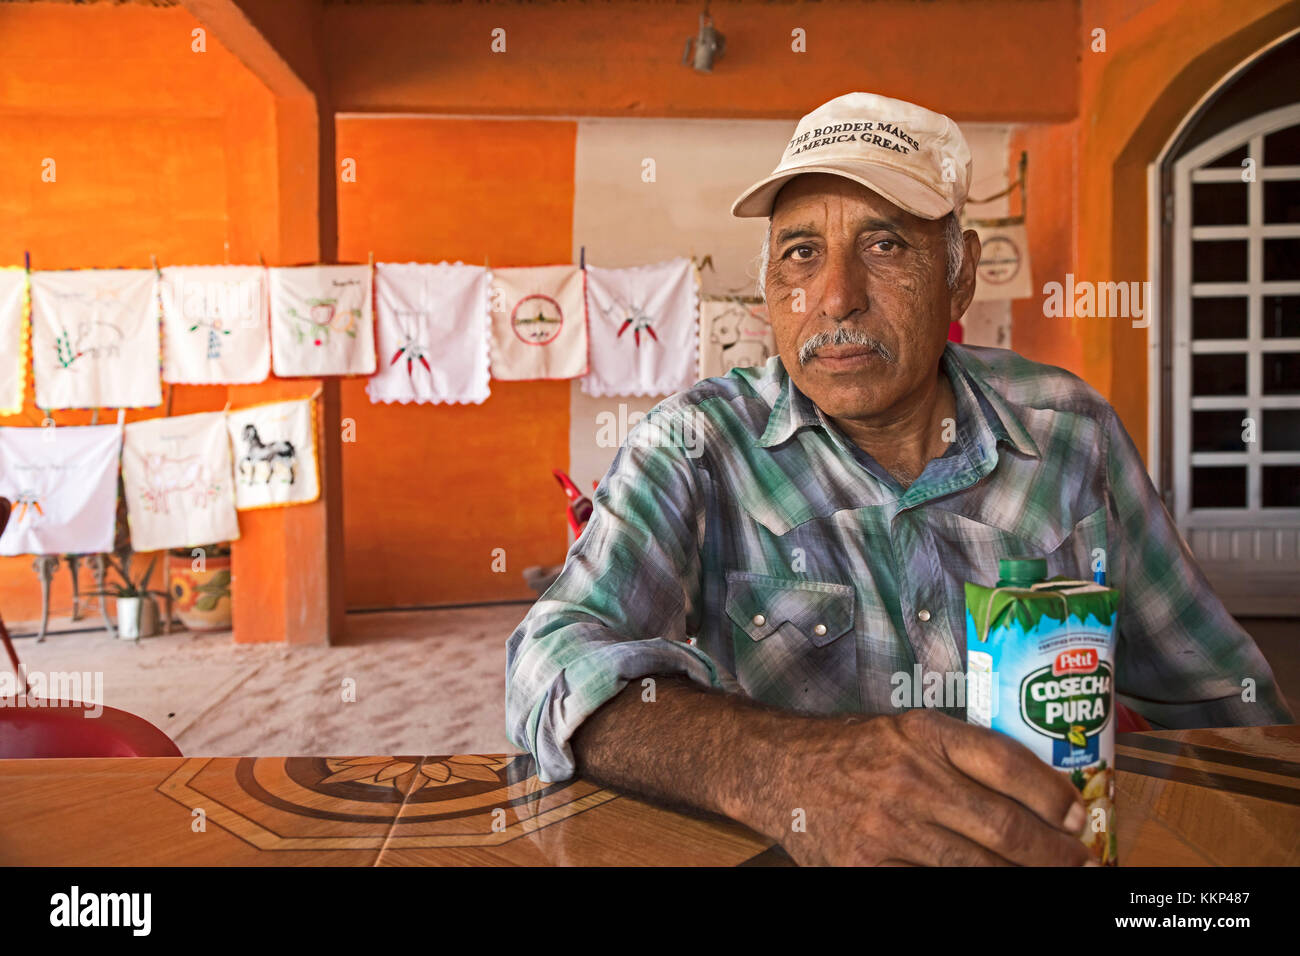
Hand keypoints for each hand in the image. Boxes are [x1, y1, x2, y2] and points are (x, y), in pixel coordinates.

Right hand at [748, 709, 1091, 865]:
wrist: (778, 768)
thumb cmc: (850, 750)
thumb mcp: (906, 730)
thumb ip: (961, 753)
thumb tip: (1040, 794)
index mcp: (923, 734)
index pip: (1004, 763)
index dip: (1052, 795)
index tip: (1079, 816)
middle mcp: (908, 777)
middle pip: (1001, 826)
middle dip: (1054, 853)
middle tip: (1081, 862)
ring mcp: (886, 827)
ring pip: (976, 867)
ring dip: (1023, 877)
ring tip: (1051, 879)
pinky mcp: (865, 867)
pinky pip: (934, 888)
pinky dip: (969, 889)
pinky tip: (996, 889)